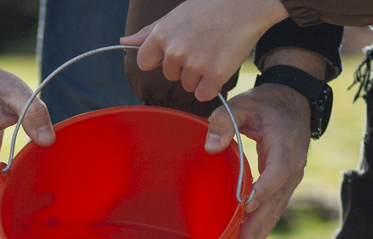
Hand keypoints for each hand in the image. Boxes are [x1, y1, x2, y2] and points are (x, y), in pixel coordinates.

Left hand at [121, 0, 287, 102]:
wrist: (248, 5)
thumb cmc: (211, 7)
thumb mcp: (176, 14)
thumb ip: (149, 32)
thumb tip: (124, 41)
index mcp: (161, 35)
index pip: (144, 62)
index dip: (159, 58)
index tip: (175, 50)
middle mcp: (175, 52)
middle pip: (170, 75)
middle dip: (183, 66)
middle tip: (202, 44)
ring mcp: (195, 66)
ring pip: (187, 85)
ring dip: (199, 75)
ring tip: (214, 50)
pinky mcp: (214, 77)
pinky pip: (204, 94)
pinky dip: (212, 85)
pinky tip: (221, 64)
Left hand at [204, 82, 311, 238]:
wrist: (294, 102)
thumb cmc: (267, 104)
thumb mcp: (246, 103)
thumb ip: (225, 120)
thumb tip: (210, 147)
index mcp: (285, 148)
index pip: (276, 174)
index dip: (263, 192)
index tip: (246, 208)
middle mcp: (292, 168)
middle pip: (275, 204)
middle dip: (257, 230)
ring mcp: (290, 180)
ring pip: (274, 212)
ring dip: (258, 236)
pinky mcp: (284, 187)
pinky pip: (273, 210)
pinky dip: (260, 228)